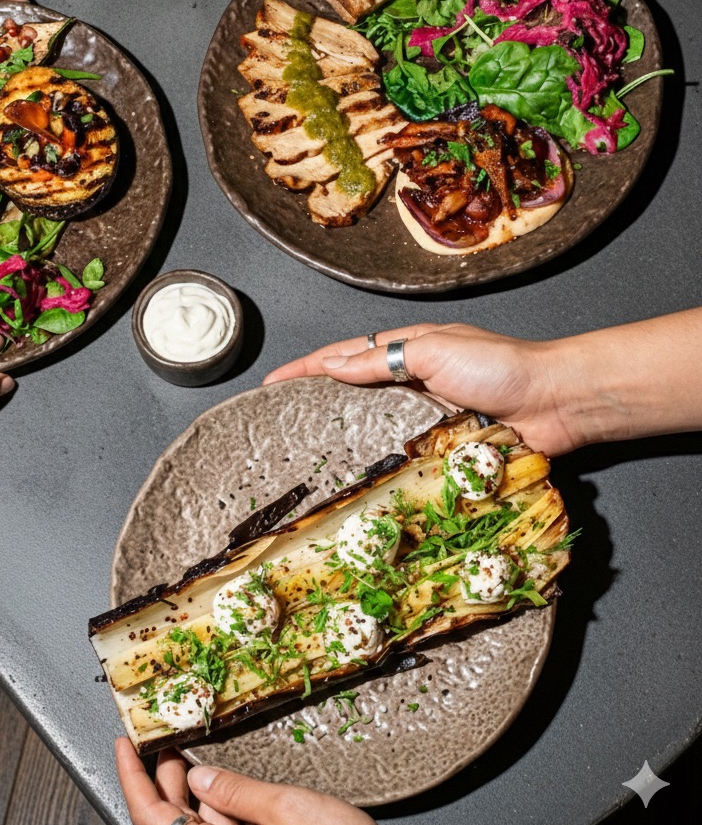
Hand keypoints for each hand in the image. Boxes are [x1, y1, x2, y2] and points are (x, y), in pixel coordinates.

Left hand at [116, 739, 385, 824]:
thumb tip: (199, 777)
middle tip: (165, 738)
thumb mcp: (290, 810)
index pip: (150, 818)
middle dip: (164, 779)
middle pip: (171, 824)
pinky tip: (226, 783)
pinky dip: (218, 807)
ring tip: (192, 751)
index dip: (131, 778)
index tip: (123, 744)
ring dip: (192, 792)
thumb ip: (238, 793)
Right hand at [264, 323, 575, 455]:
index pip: (346, 354)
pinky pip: (405, 455)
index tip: (271, 385)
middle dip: (318, 403)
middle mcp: (417, 380)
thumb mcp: (432, 351)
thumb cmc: (498, 367)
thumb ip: (382, 359)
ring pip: (377, 427)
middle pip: (356, 391)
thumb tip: (334, 365)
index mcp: (410, 348)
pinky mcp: (447, 447)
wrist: (554, 402)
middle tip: (281, 425)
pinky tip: (362, 476)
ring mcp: (431, 415)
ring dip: (346, 437)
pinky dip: (381, 462)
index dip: (306, 368)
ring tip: (309, 456)